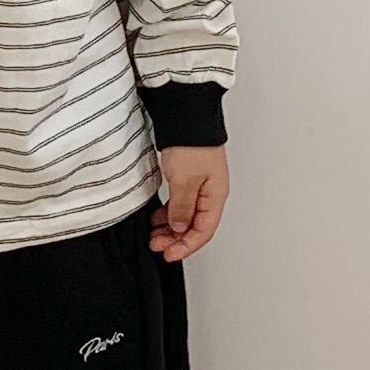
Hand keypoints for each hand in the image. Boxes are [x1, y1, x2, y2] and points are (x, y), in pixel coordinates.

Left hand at [151, 146, 227, 262]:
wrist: (186, 115)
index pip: (203, 231)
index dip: (186, 247)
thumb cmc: (191, 143)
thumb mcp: (183, 180)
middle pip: (196, 226)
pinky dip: (169, 213)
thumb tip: (180, 229)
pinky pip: (181, 203)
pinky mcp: (189, 177)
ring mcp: (200, 184)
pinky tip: (157, 217)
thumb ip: (181, 208)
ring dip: (171, 228)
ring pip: (187, 215)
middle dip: (176, 240)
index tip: (168, 254)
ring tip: (154, 233)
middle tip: (156, 245)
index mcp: (216, 196)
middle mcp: (211, 192)